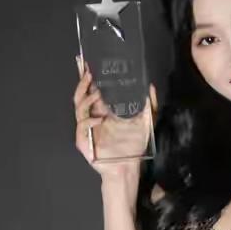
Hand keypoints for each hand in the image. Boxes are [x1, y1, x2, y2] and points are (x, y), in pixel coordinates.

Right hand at [73, 55, 156, 172]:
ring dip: (86, 99)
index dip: (87, 76)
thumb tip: (151, 87)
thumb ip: (149, 106)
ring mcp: (86, 129)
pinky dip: (89, 121)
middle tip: (89, 72)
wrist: (128, 168)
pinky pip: (82, 127)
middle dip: (83, 82)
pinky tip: (100, 119)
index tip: (87, 62)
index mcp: (102, 111)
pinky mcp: (84, 141)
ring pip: (79, 108)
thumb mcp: (145, 123)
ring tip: (96, 94)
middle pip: (81, 95)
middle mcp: (92, 117)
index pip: (92, 90)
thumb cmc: (133, 147)